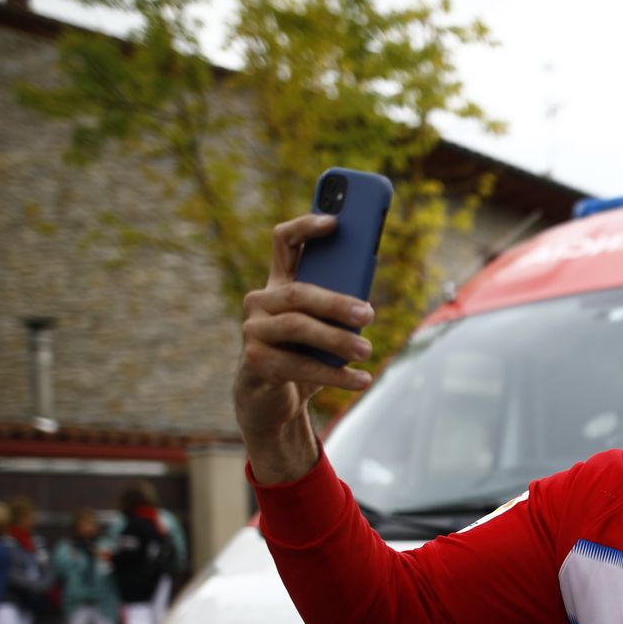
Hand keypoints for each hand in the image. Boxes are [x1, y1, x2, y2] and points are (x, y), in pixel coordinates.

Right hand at [235, 214, 376, 482]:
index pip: (285, 242)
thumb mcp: (321, 329)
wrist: (271, 401)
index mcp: (278, 284)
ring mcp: (253, 331)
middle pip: (299, 292)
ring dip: (337, 340)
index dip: (306, 227)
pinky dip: (335, 375)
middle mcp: (259, 302)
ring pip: (297, 327)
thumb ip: (336, 309)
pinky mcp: (255, 362)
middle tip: (369, 315)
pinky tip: (361, 380)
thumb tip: (366, 296)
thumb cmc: (302, 356)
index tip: (336, 222)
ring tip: (367, 351)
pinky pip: (299, 365)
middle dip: (337, 302)